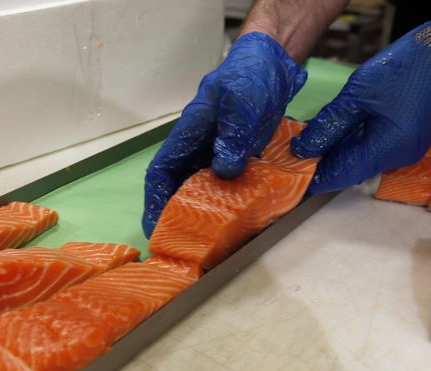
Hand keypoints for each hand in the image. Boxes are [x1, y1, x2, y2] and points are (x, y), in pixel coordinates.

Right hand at [142, 32, 306, 237]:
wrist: (274, 63)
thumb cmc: (251, 75)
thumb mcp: (242, 101)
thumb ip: (232, 134)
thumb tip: (224, 171)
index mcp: (190, 133)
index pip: (162, 171)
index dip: (155, 201)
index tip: (156, 227)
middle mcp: (201, 147)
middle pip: (180, 187)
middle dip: (178, 217)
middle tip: (186, 246)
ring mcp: (221, 153)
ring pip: (205, 190)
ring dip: (206, 215)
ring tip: (213, 242)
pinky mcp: (241, 157)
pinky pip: (231, 186)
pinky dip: (233, 204)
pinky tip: (242, 220)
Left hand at [292, 0, 430, 193]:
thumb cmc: (411, 67)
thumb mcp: (359, 94)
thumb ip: (330, 125)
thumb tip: (304, 148)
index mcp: (388, 149)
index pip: (341, 175)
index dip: (314, 177)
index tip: (291, 175)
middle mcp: (399, 158)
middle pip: (351, 170)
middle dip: (323, 164)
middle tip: (295, 155)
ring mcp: (405, 151)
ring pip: (361, 160)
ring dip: (337, 153)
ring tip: (311, 142)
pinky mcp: (407, 141)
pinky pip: (374, 150)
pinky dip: (353, 144)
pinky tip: (336, 133)